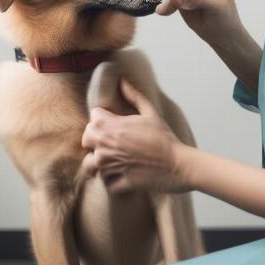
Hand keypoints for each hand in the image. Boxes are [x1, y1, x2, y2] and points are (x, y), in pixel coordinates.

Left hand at [81, 78, 191, 194]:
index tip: (114, 123)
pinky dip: (112, 179)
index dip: (103, 119)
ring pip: (91, 163)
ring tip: (117, 158)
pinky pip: (105, 181)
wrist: (178, 164)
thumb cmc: (165, 137)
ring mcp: (110, 167)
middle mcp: (107, 147)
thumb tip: (122, 81)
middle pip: (86, 139)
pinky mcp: (116, 183)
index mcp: (113, 127)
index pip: (92, 118)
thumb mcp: (151, 113)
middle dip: (96, 139)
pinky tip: (124, 173)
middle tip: (114, 141)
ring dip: (102, 161)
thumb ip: (134, 96)